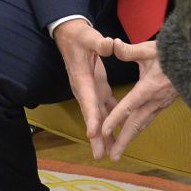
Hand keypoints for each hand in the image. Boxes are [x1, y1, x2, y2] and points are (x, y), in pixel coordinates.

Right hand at [53, 19, 116, 158]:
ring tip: (110, 152)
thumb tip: (111, 44)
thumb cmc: (79, 36)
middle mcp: (85, 89)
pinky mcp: (97, 88)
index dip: (90, 117)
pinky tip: (119, 132)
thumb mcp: (88, 36)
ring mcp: (91, 90)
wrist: (71, 35)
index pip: (87, 100)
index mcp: (82, 79)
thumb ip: (100, 43)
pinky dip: (111, 121)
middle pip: (91, 116)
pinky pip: (105, 108)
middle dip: (96, 136)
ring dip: (103, 134)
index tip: (93, 134)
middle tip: (100, 155)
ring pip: (98, 116)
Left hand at [100, 39, 177, 161]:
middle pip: (135, 124)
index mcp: (149, 88)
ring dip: (129, 139)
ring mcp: (160, 105)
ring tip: (117, 152)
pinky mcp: (162, 105)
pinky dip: (137, 130)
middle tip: (111, 157)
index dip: (115, 119)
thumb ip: (129, 50)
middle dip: (123, 141)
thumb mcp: (149, 49)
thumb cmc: (170, 54)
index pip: (128, 106)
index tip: (103, 131)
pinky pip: (147, 121)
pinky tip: (129, 135)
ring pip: (142, 125)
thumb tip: (112, 44)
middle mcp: (154, 100)